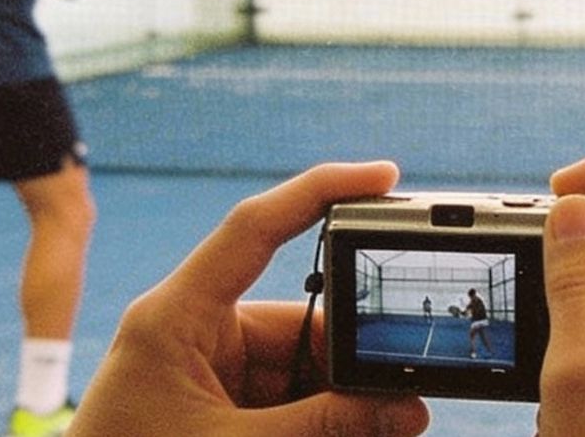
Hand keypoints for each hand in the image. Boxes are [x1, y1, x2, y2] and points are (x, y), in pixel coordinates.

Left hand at [69, 163, 428, 436]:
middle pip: (299, 320)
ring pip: (301, 367)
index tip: (381, 174)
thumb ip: (321, 427)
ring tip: (386, 426)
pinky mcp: (218, 400)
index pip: (254, 228)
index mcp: (175, 314)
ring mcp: (208, 366)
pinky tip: (355, 431)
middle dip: (351, 357)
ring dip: (341, 402)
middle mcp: (194, 327)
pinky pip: (286, 397)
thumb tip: (409, 409)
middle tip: (404, 389)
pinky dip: (320, 417)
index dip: (318, 191)